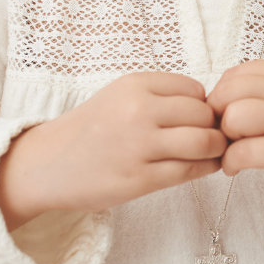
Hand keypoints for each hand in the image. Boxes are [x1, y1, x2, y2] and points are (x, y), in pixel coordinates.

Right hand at [0, 72, 227, 230]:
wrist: (47, 165)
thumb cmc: (92, 130)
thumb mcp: (121, 96)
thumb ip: (160, 97)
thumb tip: (212, 108)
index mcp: (135, 85)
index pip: (195, 90)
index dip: (203, 106)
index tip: (197, 119)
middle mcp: (138, 111)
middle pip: (204, 115)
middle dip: (214, 127)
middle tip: (213, 138)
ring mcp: (139, 145)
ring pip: (204, 142)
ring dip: (216, 149)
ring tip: (211, 153)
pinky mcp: (139, 178)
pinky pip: (190, 170)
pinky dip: (205, 168)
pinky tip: (201, 167)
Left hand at [209, 61, 263, 210]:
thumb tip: (218, 102)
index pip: (235, 74)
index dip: (220, 98)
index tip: (224, 118)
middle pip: (228, 94)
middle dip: (217, 118)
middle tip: (226, 137)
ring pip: (234, 119)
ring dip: (224, 140)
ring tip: (233, 151)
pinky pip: (245, 152)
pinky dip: (231, 162)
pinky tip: (237, 168)